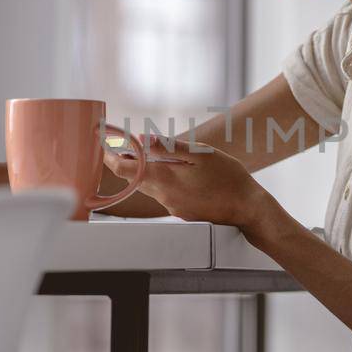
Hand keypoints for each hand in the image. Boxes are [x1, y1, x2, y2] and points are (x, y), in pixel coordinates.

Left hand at [102, 136, 279, 229]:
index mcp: (165, 177)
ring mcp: (172, 207)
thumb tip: (142, 138)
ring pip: (150, 186)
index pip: (125, 169)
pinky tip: (180, 175)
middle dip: (127, 163)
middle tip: (122, 147)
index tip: (103, 147)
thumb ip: (169, 147)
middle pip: (134, 179)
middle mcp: (164, 195)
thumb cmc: (228, 177)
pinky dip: (164, 182)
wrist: (247, 208)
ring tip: (153, 157)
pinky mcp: (181, 213)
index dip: (110, 158)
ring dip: (147, 172)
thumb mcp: (201, 154)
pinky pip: (164, 195)